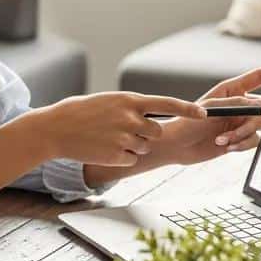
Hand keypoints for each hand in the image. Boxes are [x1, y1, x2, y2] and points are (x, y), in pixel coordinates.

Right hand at [39, 91, 206, 167]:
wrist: (55, 129)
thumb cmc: (80, 112)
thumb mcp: (108, 101)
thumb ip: (131, 107)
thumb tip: (152, 114)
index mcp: (129, 100)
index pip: (168, 104)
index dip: (189, 109)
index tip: (205, 113)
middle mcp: (130, 118)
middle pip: (158, 132)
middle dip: (148, 135)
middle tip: (128, 132)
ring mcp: (123, 138)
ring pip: (145, 148)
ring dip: (134, 147)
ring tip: (110, 139)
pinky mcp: (116, 156)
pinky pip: (131, 160)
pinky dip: (121, 157)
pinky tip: (104, 149)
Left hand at [156, 65, 260, 166]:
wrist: (177, 146)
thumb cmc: (187, 122)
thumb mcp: (211, 108)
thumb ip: (236, 104)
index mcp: (230, 90)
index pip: (258, 78)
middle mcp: (238, 105)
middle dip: (253, 121)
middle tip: (238, 129)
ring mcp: (239, 122)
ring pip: (258, 128)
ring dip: (243, 135)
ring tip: (223, 140)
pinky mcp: (238, 139)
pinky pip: (252, 141)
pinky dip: (242, 144)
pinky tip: (226, 147)